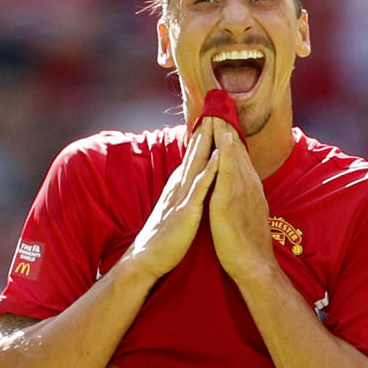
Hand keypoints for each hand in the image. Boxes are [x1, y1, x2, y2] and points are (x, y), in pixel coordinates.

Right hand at [126, 118, 218, 277]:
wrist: (146, 259)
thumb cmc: (162, 238)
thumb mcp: (173, 209)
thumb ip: (180, 194)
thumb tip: (188, 183)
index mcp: (178, 186)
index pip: (192, 156)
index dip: (202, 137)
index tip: (212, 117)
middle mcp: (179, 186)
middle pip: (195, 153)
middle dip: (206, 130)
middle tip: (217, 108)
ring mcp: (182, 197)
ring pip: (198, 164)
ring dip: (208, 142)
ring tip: (218, 121)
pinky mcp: (187, 211)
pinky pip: (201, 188)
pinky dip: (211, 171)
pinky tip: (220, 157)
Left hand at [208, 117, 274, 279]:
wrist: (253, 264)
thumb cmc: (247, 242)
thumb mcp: (245, 212)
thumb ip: (242, 195)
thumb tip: (237, 186)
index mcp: (247, 186)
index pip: (237, 154)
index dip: (229, 134)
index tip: (221, 115)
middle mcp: (247, 184)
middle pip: (236, 148)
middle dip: (227, 125)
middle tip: (218, 101)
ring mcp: (240, 190)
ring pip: (233, 154)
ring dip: (226, 131)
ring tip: (218, 109)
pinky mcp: (230, 200)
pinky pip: (228, 172)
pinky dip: (227, 152)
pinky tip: (224, 137)